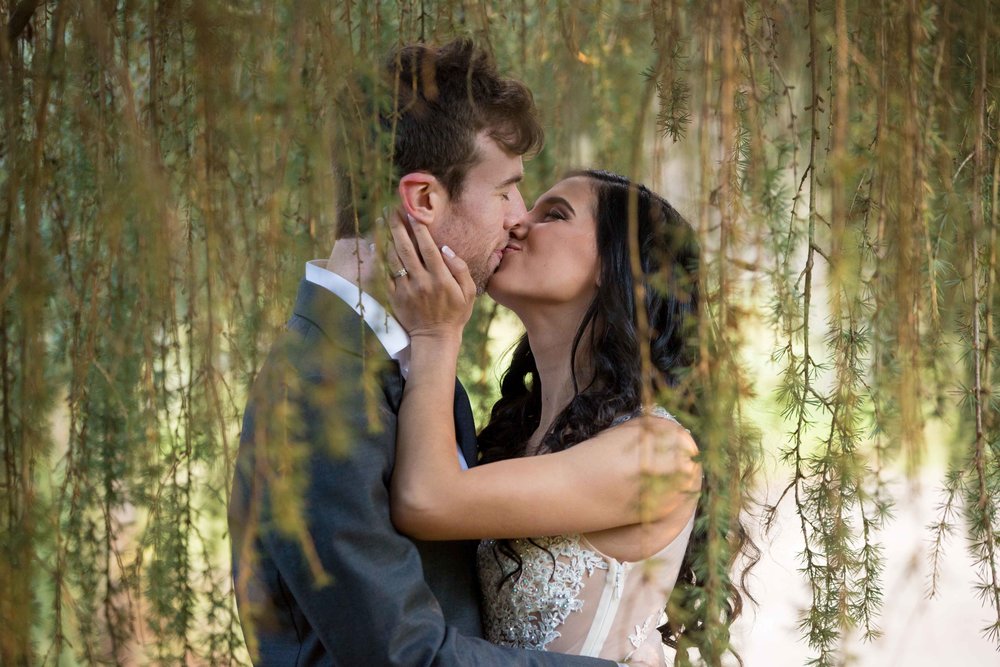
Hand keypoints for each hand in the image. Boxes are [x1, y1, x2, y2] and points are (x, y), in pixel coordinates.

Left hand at [386, 208, 476, 341]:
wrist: (434, 338)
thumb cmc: (455, 314)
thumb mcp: (468, 293)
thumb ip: (461, 269)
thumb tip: (446, 249)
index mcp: (440, 278)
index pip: (428, 247)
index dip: (420, 228)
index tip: (414, 212)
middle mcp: (421, 281)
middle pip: (406, 248)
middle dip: (399, 226)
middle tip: (393, 209)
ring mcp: (406, 289)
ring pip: (394, 258)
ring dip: (388, 238)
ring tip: (384, 221)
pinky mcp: (395, 296)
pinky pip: (386, 273)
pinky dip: (382, 257)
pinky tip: (379, 244)